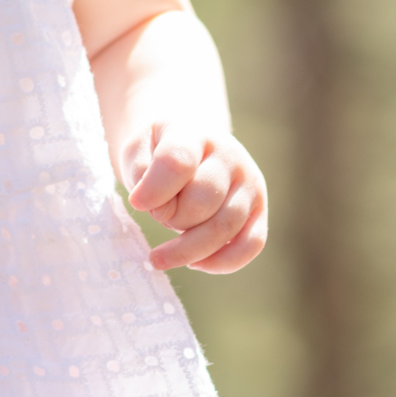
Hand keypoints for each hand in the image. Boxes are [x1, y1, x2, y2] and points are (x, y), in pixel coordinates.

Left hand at [120, 125, 266, 273]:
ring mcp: (249, 184)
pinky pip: (250, 245)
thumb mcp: (138, 149)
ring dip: (188, 248)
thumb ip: (141, 171)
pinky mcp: (259, 211)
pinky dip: (221, 262)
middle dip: (171, 218)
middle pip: (201, 202)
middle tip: (158, 215)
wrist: (188, 144)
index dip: (154, 190)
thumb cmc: (157, 150)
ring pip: (224, 228)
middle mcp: (230, 156)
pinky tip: (195, 263)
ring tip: (162, 254)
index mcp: (194, 134)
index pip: (178, 162)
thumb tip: (158, 208)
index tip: (136, 203)